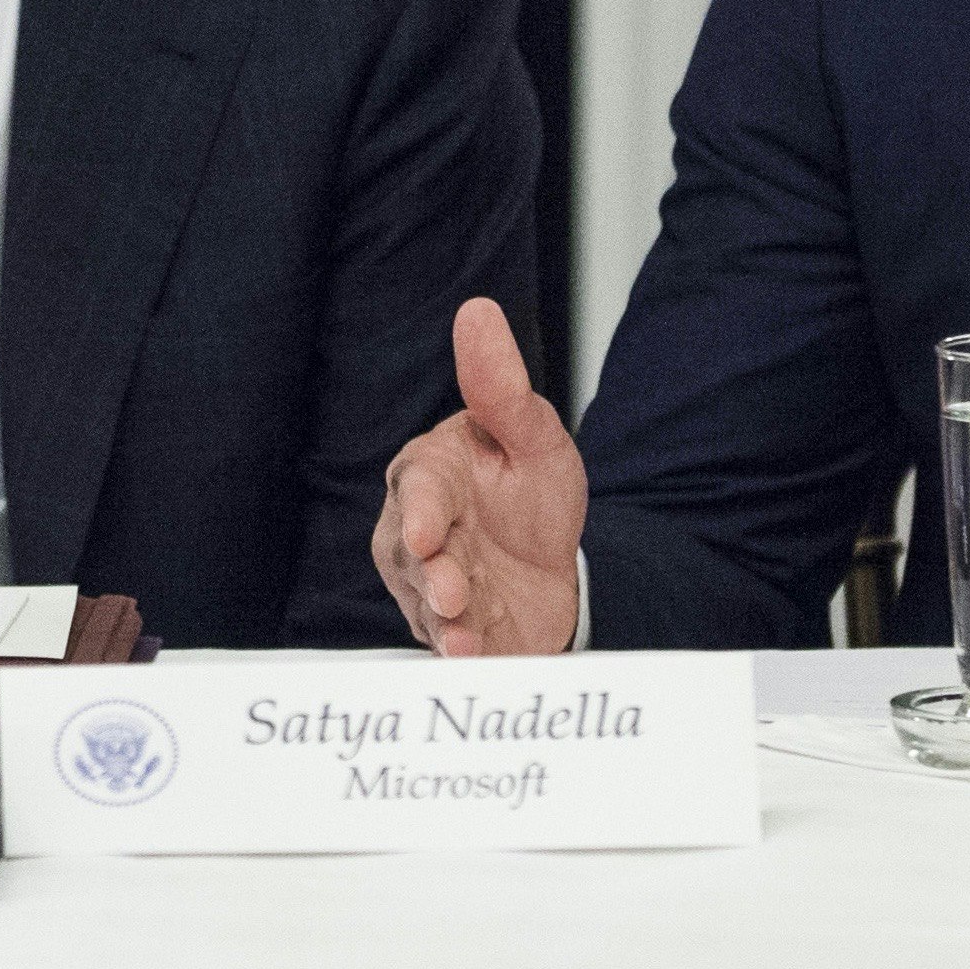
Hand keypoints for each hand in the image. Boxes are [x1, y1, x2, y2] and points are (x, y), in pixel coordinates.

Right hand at [371, 298, 586, 655]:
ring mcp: (430, 584)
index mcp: (434, 473)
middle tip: (452, 590)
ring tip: (464, 633)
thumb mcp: (533, 436)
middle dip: (432, 574)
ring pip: (424, 601)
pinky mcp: (451, 629)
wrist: (556, 569)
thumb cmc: (531, 493)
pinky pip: (445, 641)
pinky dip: (457, 651)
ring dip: (443, 619)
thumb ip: (501, 386)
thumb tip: (477, 311)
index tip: (432, 530)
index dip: (422, 511)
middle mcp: (420, 530)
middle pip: (413, 552)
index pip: (419, 486)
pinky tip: (472, 656)